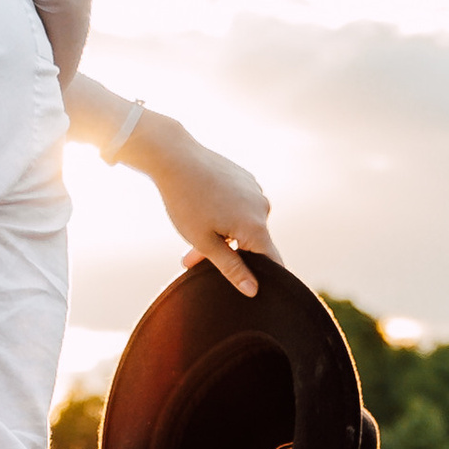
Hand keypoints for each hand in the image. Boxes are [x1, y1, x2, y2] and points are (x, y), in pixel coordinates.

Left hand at [143, 118, 279, 296]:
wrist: (175, 158)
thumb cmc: (185, 202)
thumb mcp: (205, 242)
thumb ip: (232, 268)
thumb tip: (253, 291)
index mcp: (256, 227)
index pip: (273, 263)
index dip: (264, 279)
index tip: (249, 287)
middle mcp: (263, 208)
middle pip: (253, 244)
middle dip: (228, 254)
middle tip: (192, 260)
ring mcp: (256, 191)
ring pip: (245, 224)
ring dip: (224, 235)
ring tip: (193, 233)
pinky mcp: (247, 180)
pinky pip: (242, 206)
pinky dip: (226, 215)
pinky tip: (203, 209)